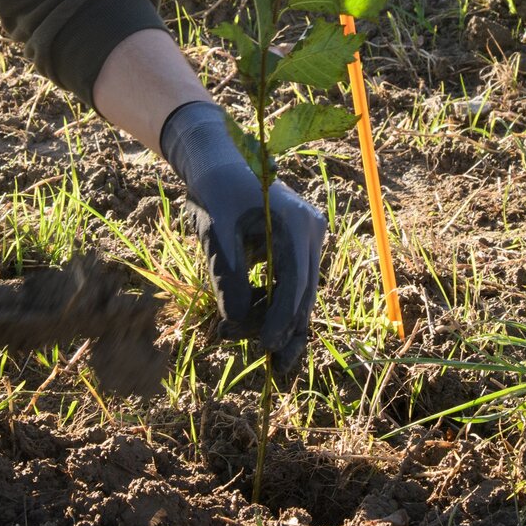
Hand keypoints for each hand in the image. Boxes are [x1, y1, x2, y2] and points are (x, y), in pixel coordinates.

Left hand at [160, 100, 327, 376]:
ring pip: (301, 292)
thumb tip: (236, 324)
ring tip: (255, 347)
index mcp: (295, 225)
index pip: (294, 284)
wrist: (218, 161)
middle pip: (304, 293)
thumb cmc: (213, 193)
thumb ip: (226, 278)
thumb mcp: (215, 235)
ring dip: (278, 320)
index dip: (279, 321)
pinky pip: (294, 282)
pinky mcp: (300, 243)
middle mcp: (311, 231)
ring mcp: (310, 236)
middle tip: (268, 364)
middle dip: (284, 329)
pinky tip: (254, 321)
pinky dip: (276, 303)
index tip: (264, 349)